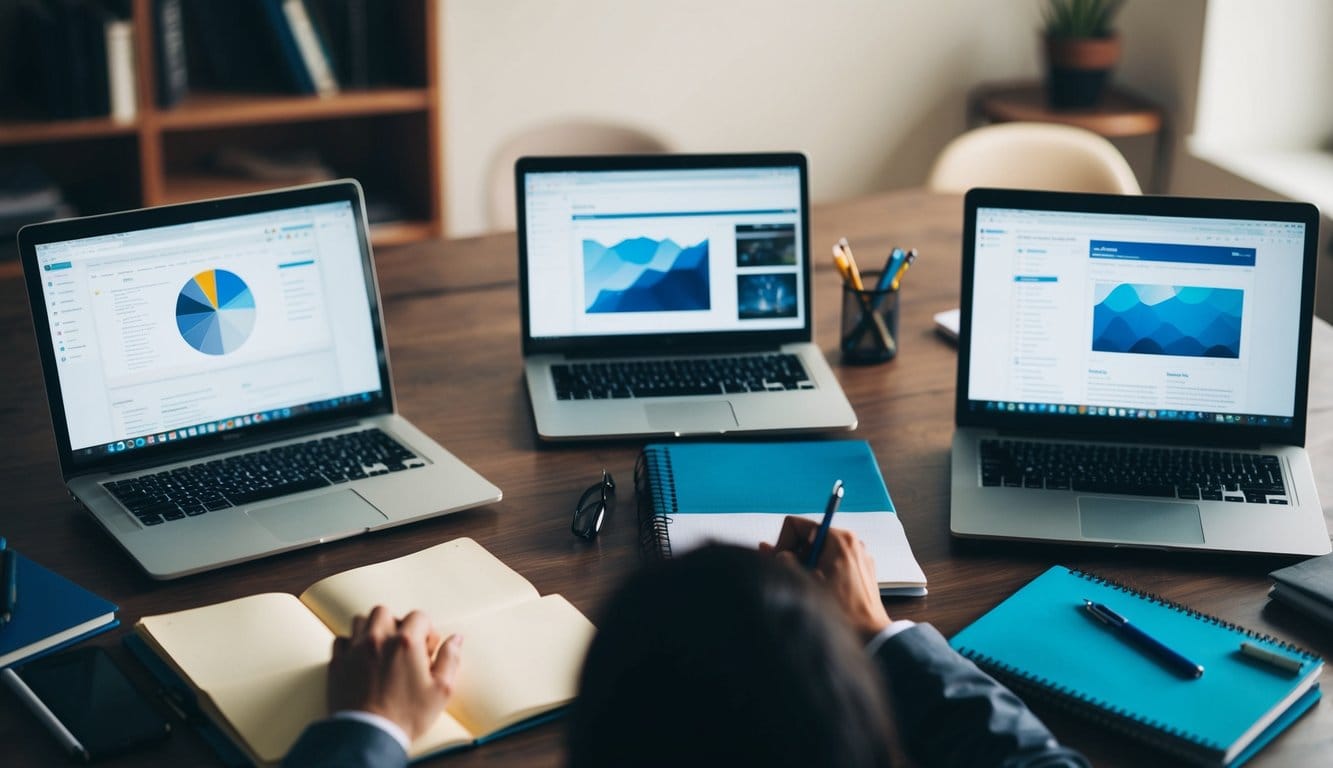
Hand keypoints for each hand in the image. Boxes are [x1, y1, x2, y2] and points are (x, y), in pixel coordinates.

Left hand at [328, 605, 462, 741]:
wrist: (369, 736)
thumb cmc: (407, 715)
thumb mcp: (441, 690)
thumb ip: (450, 659)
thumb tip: (456, 639)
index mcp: (406, 642)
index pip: (419, 616)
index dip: (427, 632)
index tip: (426, 650)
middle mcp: (378, 639)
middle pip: (385, 612)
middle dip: (397, 624)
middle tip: (403, 647)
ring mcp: (355, 650)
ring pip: (361, 621)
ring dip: (372, 629)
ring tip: (381, 649)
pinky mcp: (338, 664)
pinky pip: (341, 640)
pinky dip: (351, 644)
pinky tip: (360, 659)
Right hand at [761, 516, 890, 641]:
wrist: (871, 634)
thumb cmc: (843, 611)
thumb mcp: (804, 582)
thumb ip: (783, 561)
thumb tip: (767, 549)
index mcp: (838, 538)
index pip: (796, 525)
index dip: (782, 543)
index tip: (783, 564)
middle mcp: (850, 541)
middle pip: (807, 537)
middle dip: (795, 556)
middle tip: (796, 577)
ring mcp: (856, 555)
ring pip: (818, 550)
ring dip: (807, 566)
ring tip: (810, 587)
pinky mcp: (859, 568)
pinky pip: (831, 561)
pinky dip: (821, 571)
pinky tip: (822, 591)